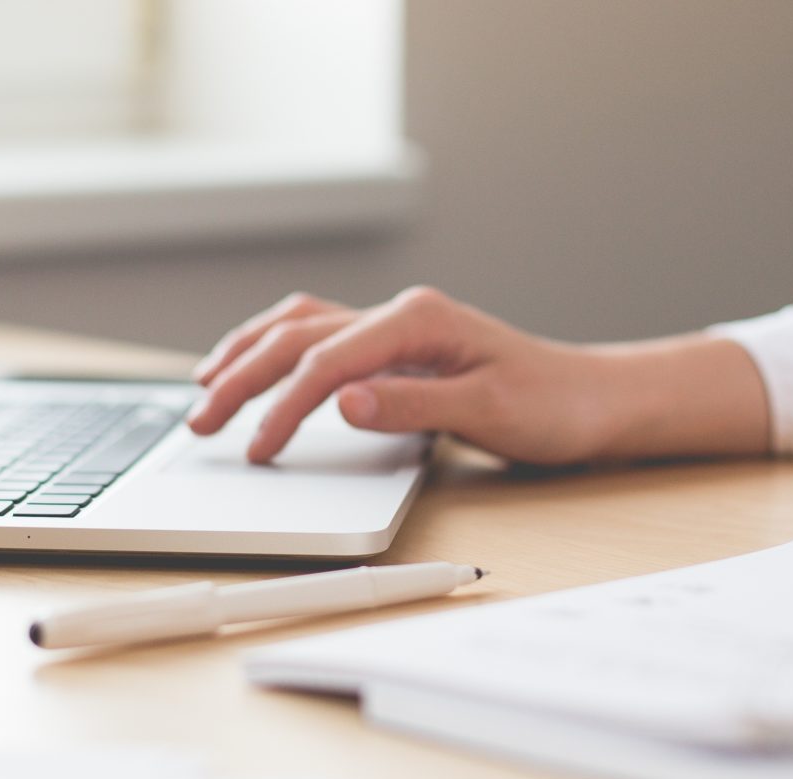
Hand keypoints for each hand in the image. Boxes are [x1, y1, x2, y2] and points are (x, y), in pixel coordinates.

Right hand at [186, 287, 619, 464]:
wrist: (592, 400)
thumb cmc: (551, 405)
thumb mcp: (488, 412)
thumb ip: (411, 406)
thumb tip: (342, 402)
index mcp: (418, 320)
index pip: (327, 361)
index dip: (283, 407)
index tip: (257, 450)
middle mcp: (400, 314)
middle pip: (298, 337)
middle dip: (241, 377)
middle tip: (200, 423)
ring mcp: (396, 327)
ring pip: (299, 327)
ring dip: (247, 354)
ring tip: (203, 387)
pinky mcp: (396, 347)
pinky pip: (319, 336)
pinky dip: (277, 350)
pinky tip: (255, 366)